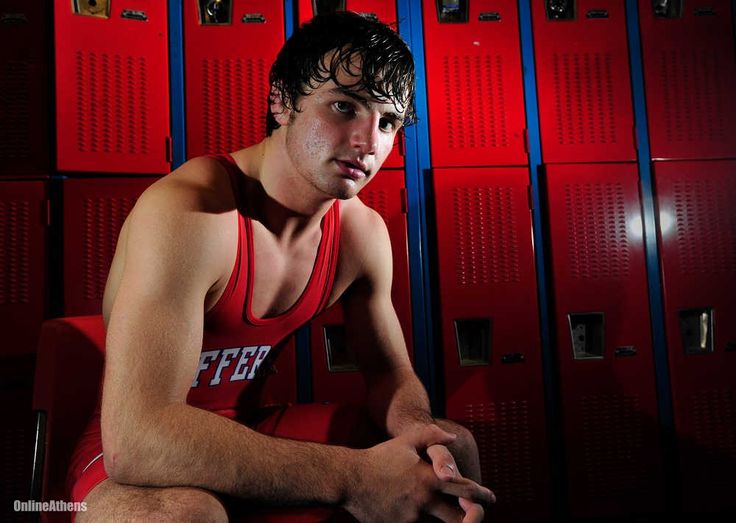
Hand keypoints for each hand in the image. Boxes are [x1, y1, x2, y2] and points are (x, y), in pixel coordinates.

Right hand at [344, 424, 492, 522]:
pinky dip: (420, 521)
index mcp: (428, 479)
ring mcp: (411, 517)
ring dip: (444, 520)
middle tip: (476, 515)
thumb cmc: (379, 458)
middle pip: (459, 518)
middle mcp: (423, 501)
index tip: (491, 497)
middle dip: (472, 519)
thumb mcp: (405, 441)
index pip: (465, 489)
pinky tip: (412, 510)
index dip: (482, 494)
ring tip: (449, 514)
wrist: (350, 479)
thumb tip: (452, 438)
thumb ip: (431, 435)